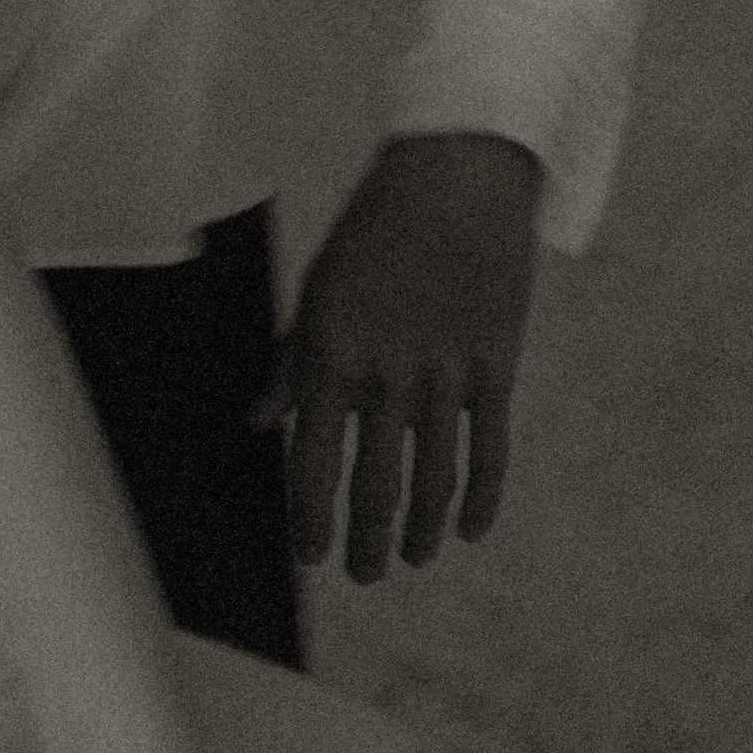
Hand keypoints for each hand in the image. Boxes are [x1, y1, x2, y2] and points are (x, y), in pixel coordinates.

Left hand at [256, 131, 541, 582]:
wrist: (455, 178)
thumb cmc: (373, 230)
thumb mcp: (318, 289)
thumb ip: (290, 363)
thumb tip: (257, 421)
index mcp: (332, 356)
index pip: (314, 466)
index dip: (310, 522)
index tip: (311, 556)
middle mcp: (387, 377)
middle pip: (375, 488)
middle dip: (366, 542)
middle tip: (363, 573)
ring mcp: (445, 377)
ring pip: (433, 483)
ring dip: (421, 532)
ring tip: (413, 559)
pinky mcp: (494, 368)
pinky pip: (488, 453)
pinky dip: (480, 499)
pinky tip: (469, 531)